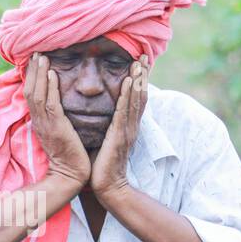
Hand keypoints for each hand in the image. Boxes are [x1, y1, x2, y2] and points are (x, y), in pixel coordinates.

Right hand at [23, 53, 88, 187]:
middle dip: (33, 70)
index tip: (36, 59)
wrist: (71, 175)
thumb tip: (60, 101)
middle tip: (36, 50)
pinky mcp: (56, 128)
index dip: (33, 76)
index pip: (32, 94)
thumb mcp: (60, 132)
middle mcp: (39, 121)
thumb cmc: (70, 154)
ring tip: (42, 56)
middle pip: (30, 90)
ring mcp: (46, 124)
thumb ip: (58, 116)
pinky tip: (52, 73)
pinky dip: (50, 87)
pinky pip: (50, 104)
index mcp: (40, 121)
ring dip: (39, 73)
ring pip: (37, 94)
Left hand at [90, 55, 148, 200]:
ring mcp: (128, 130)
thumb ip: (105, 125)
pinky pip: (125, 111)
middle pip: (140, 95)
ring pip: (136, 99)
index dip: (138, 80)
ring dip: (138, 79)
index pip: (135, 98)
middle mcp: (131, 125)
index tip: (138, 62)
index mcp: (127, 125)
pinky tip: (130, 82)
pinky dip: (129, 95)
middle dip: (142, 75)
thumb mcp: (105, 138)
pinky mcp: (120, 135)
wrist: (107, 186)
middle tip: (143, 55)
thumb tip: (97, 112)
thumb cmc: (102, 164)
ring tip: (139, 62)